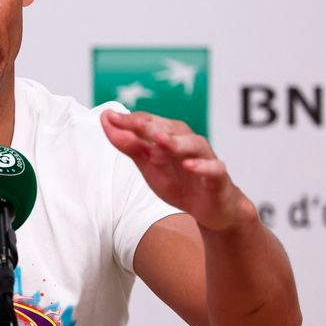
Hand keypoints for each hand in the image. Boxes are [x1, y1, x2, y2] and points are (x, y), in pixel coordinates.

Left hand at [100, 110, 252, 231]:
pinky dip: (202, 166)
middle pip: (169, 129)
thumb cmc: (178, 180)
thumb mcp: (148, 164)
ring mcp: (204, 158)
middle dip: (149, 126)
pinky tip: (189, 165)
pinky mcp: (219, 177)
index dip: (129, 120)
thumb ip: (128, 144)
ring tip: (159, 140)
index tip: (109, 117)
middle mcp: (187, 142)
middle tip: (130, 123)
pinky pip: (214, 168)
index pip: (148, 122)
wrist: (210, 208)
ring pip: (193, 144)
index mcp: (169, 136)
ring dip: (176, 142)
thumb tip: (106, 121)